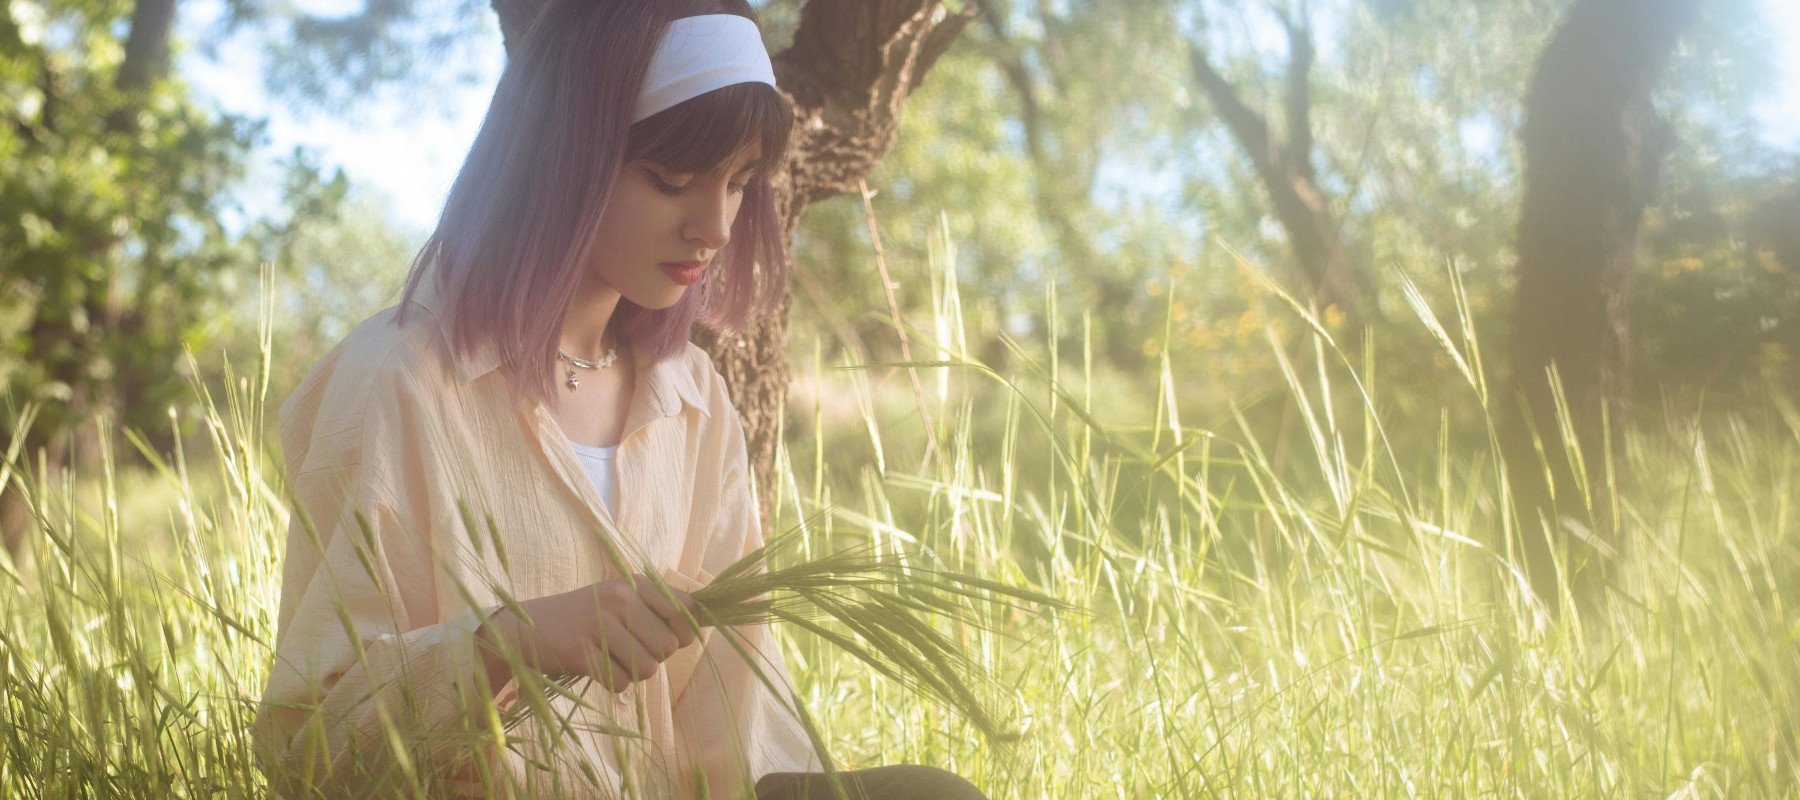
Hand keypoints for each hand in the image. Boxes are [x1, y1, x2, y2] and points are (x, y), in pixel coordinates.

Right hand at [478, 574, 700, 692]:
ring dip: (635, 673)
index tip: (669, 639)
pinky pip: (621, 682)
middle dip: (655, 658)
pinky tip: (596, 667)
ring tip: (613, 659)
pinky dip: (614, 683)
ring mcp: (599, 623)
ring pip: (648, 668)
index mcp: (634, 584)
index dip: (684, 633)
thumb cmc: (584, 619)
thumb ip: (658, 609)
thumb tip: (698, 625)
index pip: (686, 610)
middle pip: (668, 646)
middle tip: (629, 651)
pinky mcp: (581, 650)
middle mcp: (619, 598)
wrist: (527, 629)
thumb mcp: (620, 601)